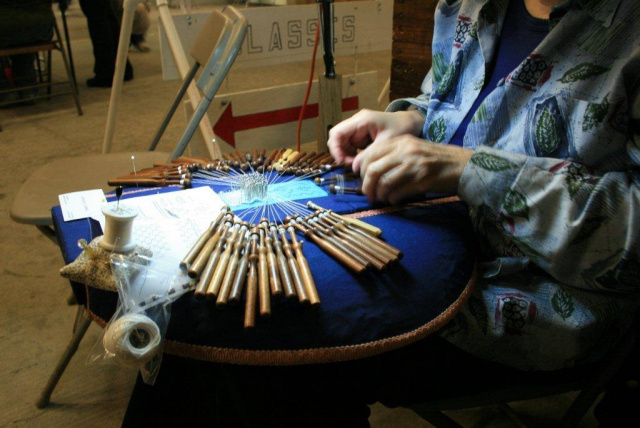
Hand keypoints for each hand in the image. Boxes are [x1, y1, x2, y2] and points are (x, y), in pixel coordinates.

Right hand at [327, 109, 424, 167]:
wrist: (411, 123)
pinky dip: (352, 155)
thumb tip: (354, 167)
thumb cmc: (402, 129)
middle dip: (340, 153)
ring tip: (357, 165)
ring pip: (342, 144)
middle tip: (351, 165)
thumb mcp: (387, 143)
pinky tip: (361, 162)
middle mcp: (356, 123)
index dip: (335, 148)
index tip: (342, 161)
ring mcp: (357, 130)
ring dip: (346, 156)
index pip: (337, 132)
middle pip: (337, 139)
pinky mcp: (360, 136)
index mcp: (361, 120)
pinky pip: (349, 146)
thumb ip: (370, 154)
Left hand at [354, 135, 473, 204]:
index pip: (371, 153)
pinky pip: (398, 192)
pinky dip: (392, 199)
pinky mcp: (422, 181)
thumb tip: (370, 168)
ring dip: (378, 194)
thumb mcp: (413, 147)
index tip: (360, 177)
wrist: (462, 164)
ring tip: (380, 198)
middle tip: (367, 193)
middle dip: (366, 185)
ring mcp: (414, 166)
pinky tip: (394, 200)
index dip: (361, 167)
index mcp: (402, 141)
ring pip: (384, 182)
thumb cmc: (435, 158)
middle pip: (373, 169)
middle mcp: (406, 151)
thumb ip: (393, 153)